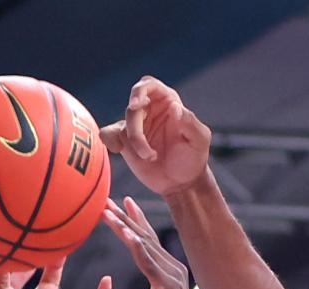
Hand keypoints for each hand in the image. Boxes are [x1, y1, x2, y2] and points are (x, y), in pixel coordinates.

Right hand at [100, 76, 210, 196]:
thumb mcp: (199, 140)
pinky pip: (110, 134)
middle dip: (137, 130)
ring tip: (148, 159)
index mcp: (166, 101)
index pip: (148, 85)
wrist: (182, 183)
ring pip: (123, 124)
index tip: (137, 105)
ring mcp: (136, 126)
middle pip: (133, 108)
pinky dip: (108, 139)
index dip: (140, 91)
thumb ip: (190, 122)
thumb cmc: (193, 158)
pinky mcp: (126, 142)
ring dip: (132, 143)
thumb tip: (175, 107)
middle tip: (148, 153)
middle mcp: (149, 110)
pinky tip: (116, 148)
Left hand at [102, 196, 196, 288]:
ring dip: (126, 228)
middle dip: (125, 218)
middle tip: (107, 200)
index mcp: (163, 274)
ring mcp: (172, 278)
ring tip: (108, 212)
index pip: (145, 242)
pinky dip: (139, 249)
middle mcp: (171, 271)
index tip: (117, 204)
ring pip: (146, 246)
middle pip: (145, 238)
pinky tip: (128, 235)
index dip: (132, 223)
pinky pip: (151, 264)